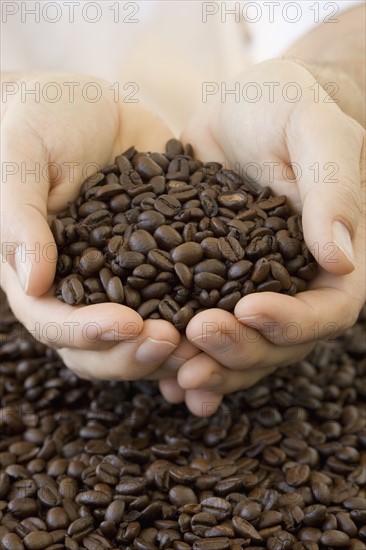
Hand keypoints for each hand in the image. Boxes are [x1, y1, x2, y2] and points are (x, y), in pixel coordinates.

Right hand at [1, 73, 180, 380]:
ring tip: (208, 341)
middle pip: (101, 348)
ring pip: (144, 337)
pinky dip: (201, 318)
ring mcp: (125, 281)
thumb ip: (20, 218)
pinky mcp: (161, 264)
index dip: (87, 332)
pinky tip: (232, 320)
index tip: (128, 324)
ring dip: (173, 350)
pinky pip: (180, 301)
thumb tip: (33, 282)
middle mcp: (84, 289)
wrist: (89, 106)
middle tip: (174, 341)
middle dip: (135, 354)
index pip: (55, 323)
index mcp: (41, 274)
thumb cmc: (40, 122)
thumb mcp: (20, 156)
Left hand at [159, 59, 364, 415]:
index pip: (328, 309)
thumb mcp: (313, 131)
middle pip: (280, 342)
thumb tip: (340, 258)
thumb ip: (333, 189)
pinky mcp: (213, 284)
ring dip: (212, 368)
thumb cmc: (287, 105)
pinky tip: (164, 378)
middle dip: (240, 349)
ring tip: (175, 376)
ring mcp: (253, 288)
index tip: (248, 309)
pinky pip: (206, 330)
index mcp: (333, 256)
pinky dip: (190, 358)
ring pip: (242, 348)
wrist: (242, 108)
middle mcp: (296, 283)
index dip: (292, 321)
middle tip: (197, 338)